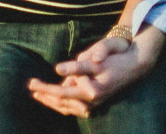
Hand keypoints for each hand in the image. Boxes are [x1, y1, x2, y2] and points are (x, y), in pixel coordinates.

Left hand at [27, 31, 161, 116]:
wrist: (136, 67)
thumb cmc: (116, 58)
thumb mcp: (99, 57)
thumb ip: (78, 65)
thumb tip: (57, 69)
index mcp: (93, 89)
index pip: (63, 90)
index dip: (46, 87)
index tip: (32, 83)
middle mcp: (93, 100)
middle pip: (62, 100)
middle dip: (44, 94)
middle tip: (29, 86)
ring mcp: (94, 104)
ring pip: (67, 106)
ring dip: (50, 100)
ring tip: (37, 93)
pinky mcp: (94, 104)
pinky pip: (73, 107)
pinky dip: (60, 104)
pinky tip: (51, 100)